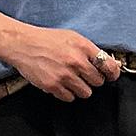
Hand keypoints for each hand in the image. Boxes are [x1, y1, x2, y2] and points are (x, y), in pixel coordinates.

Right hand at [5, 25, 121, 100]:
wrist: (24, 44)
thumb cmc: (48, 39)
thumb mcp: (73, 37)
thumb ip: (89, 50)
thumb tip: (107, 62)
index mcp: (83, 47)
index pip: (108, 65)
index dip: (112, 73)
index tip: (111, 76)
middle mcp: (76, 61)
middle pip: (98, 81)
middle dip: (93, 79)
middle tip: (84, 75)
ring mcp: (65, 75)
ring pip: (86, 92)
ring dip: (81, 88)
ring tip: (72, 79)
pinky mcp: (53, 86)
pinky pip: (70, 97)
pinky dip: (67, 93)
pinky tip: (61, 83)